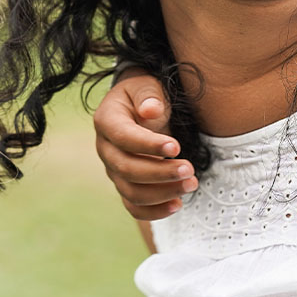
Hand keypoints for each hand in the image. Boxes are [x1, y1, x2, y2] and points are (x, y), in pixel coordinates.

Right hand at [94, 69, 196, 219]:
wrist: (141, 106)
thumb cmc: (146, 94)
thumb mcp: (146, 85)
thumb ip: (148, 95)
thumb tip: (151, 110)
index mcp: (107, 120)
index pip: (124, 137)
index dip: (148, 145)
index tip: (176, 147)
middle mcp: (106, 148)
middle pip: (127, 169)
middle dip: (160, 173)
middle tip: (190, 170)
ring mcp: (113, 170)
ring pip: (131, 191)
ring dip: (162, 193)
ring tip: (191, 184)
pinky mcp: (125, 184)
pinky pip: (134, 205)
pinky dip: (154, 211)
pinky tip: (177, 205)